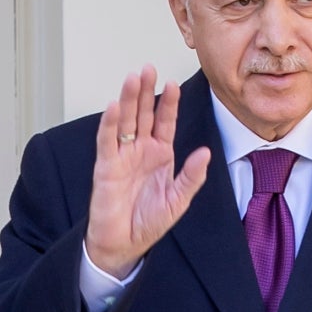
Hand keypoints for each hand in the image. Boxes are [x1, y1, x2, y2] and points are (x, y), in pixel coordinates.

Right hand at [85, 67, 210, 274]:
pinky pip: (108, 141)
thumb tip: (205, 153)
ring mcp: (122, 156)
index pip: (165, 122)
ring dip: (129, 99)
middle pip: (143, 114)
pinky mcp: (106, 167)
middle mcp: (140, 150)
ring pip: (125, 121)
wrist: (124, 244)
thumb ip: (191, 177)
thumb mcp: (178, 201)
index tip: (174, 83)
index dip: (169, 103)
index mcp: (160, 155)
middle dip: (146, 91)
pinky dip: (110, 123)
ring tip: (133, 78)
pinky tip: (115, 106)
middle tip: (148, 68)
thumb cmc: (149, 222)